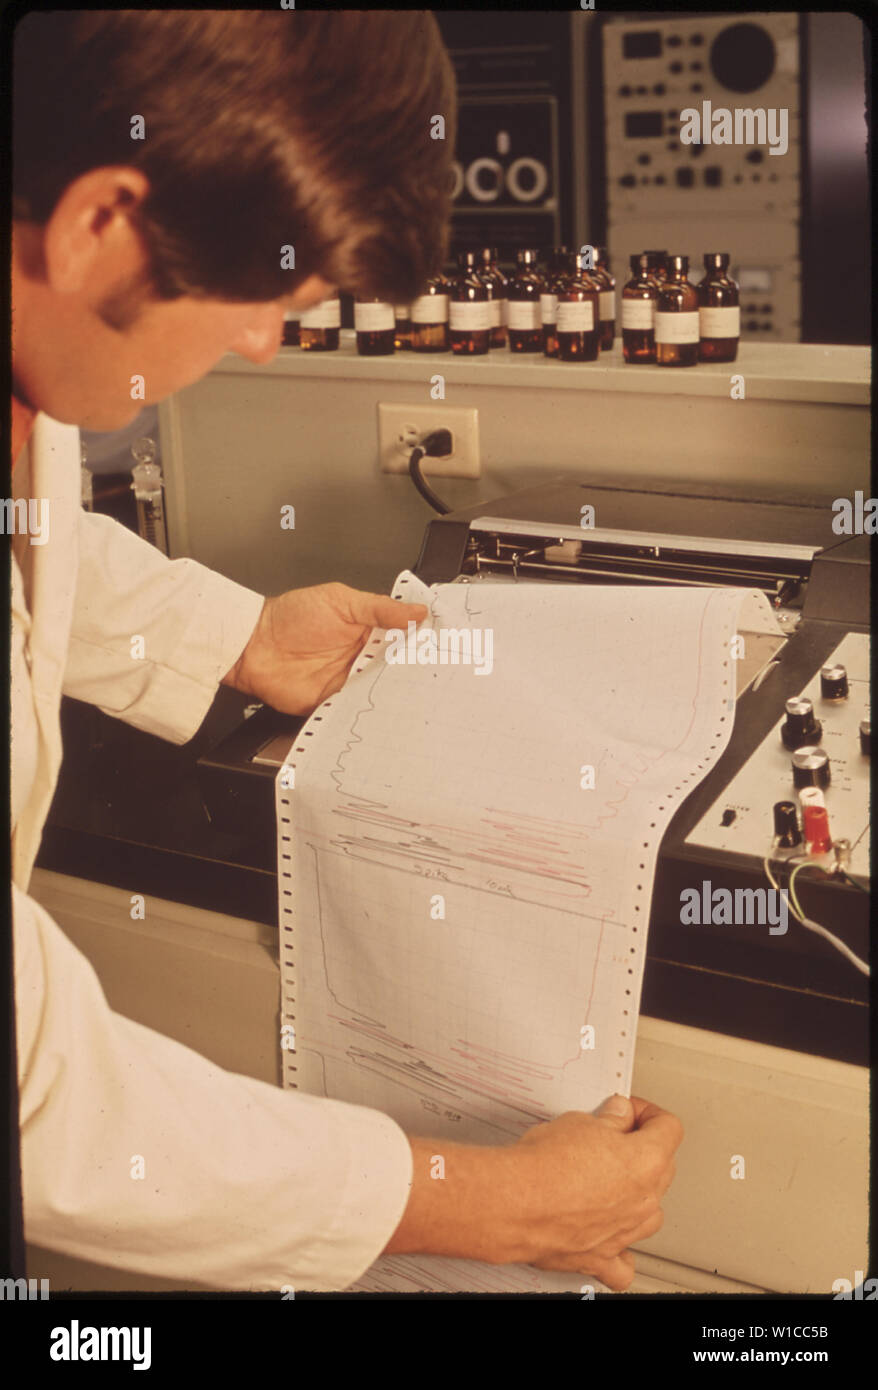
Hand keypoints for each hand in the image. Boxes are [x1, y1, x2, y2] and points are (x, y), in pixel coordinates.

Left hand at [223, 582, 426, 714]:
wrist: (254, 645)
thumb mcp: (340, 600)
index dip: (423, 644)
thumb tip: (417, 611)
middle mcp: (362, 658)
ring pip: (382, 692)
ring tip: (414, 696)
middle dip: (414, 673)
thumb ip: (379, 608)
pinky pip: (357, 711)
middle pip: (398, 670)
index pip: (405, 639)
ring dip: (395, 695)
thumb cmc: (289, 617)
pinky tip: (382, 712)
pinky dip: (368, 713)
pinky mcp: (335, 704)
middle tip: (432, 675)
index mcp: (369, 630)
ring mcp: (349, 682)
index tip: (443, 647)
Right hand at [509, 1095, 681, 1289]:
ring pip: (650, 1213)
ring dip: (638, 1196)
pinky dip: (620, 1252)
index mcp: (646, 1161)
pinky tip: (612, 1237)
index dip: (647, 1113)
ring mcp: (625, 1232)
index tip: (628, 1110)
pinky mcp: (601, 1257)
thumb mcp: (578, 1122)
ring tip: (612, 1182)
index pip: (668, 1128)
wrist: (516, 1203)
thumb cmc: (545, 1164)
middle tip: (612, 1136)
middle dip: (641, 1149)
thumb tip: (618, 1116)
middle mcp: (643, 1200)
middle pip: (662, 1168)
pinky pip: (623, 1264)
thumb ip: (609, 1121)